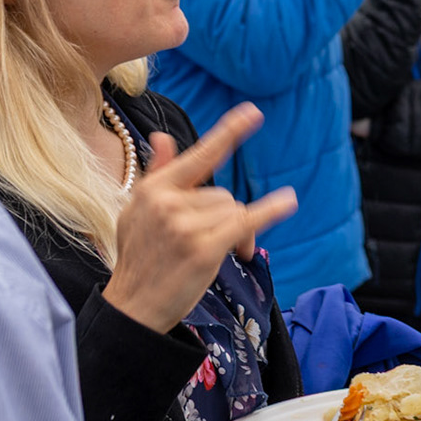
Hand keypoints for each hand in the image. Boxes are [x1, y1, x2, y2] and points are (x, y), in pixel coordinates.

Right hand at [102, 104, 298, 333]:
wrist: (132, 308)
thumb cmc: (139, 259)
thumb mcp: (138, 212)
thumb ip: (157, 172)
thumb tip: (164, 136)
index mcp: (153, 190)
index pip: (198, 156)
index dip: (228, 133)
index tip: (253, 112)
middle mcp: (167, 202)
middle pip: (223, 195)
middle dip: (227, 217)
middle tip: (217, 243)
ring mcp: (185, 225)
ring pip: (233, 211)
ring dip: (236, 233)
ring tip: (215, 255)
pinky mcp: (203, 249)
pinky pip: (245, 221)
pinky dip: (269, 212)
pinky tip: (288, 201)